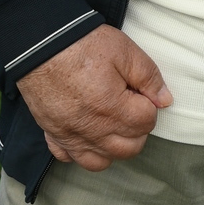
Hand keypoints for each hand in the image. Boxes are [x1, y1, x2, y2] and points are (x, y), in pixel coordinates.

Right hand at [15, 24, 171, 169]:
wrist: (39, 43)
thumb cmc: (83, 44)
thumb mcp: (125, 51)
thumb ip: (149, 77)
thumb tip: (164, 100)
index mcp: (112, 108)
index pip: (146, 123)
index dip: (149, 105)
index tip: (139, 90)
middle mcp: (91, 129)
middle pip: (129, 148)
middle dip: (137, 129)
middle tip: (130, 105)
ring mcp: (69, 135)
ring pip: (101, 161)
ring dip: (113, 146)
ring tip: (113, 122)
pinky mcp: (52, 133)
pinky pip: (69, 158)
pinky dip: (81, 151)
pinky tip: (87, 132)